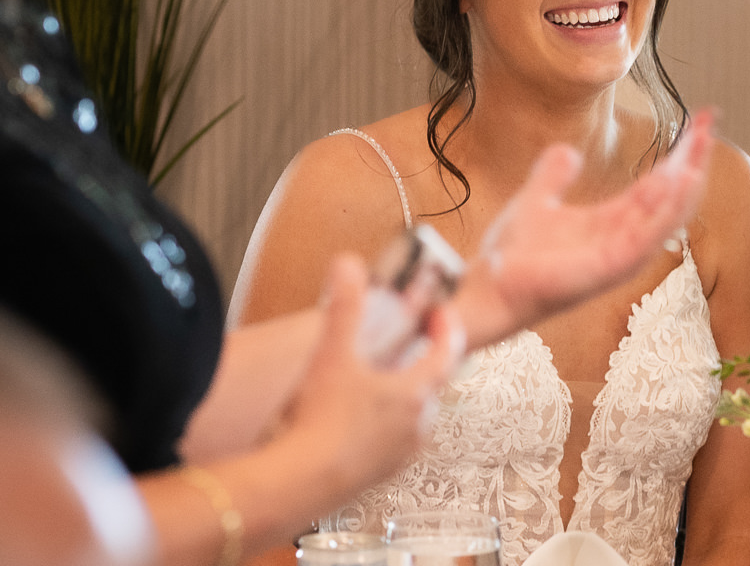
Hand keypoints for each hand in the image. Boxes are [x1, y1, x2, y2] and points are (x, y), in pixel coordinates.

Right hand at [276, 254, 462, 493]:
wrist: (300, 482)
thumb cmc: (320, 423)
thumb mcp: (333, 354)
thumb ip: (344, 306)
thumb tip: (348, 266)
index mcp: (417, 391)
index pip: (450, 350)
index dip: (446, 326)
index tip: (439, 313)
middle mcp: (419, 423)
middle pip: (434, 382)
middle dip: (423, 358)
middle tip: (408, 343)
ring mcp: (403, 452)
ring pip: (416, 414)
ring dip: (404, 394)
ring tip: (379, 381)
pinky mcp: (383, 473)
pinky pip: (395, 441)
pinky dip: (385, 424)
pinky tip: (357, 420)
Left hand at [456, 109, 715, 347]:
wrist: (488, 286)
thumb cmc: (512, 255)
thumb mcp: (536, 200)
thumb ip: (553, 175)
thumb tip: (568, 151)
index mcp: (611, 223)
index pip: (656, 185)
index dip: (677, 156)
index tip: (695, 124)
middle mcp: (623, 239)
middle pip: (670, 196)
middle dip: (691, 160)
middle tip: (708, 123)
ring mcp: (621, 255)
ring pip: (669, 215)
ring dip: (688, 181)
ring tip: (702, 146)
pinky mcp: (611, 266)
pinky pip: (650, 236)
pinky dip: (669, 210)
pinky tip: (682, 180)